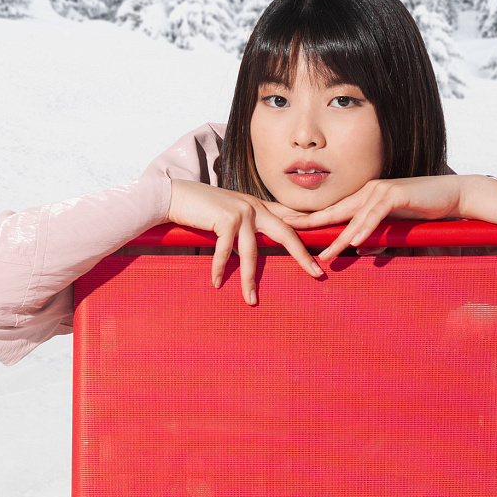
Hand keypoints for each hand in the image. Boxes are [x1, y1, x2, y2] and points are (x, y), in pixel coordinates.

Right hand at [167, 180, 321, 304]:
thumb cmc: (201, 209)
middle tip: (316, 273)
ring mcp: (241, 211)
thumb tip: (253, 250)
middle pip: (286, 234)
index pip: (289, 221)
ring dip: (249, 280)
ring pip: (252, 253)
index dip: (307, 234)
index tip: (321, 251)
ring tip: (251, 300)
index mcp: (259, 206)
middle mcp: (255, 207)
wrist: (175, 195)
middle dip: (302, 255)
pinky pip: (226, 252)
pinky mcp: (226, 218)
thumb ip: (246, 227)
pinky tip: (216, 283)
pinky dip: (219, 269)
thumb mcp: (230, 214)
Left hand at [282, 175, 496, 262]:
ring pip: (354, 219)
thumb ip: (377, 238)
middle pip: (333, 212)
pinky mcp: (396, 195)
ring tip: (323, 255)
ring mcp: (380, 191)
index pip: (331, 212)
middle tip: (283, 230)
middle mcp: (367, 192)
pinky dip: (366, 229)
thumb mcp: (394, 229)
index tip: (286, 226)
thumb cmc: (421, 211)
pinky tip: (356, 242)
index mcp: (363, 199)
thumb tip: (360, 250)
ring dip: (338, 239)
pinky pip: (377, 215)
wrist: (450, 196)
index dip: (308, 220)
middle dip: (308, 223)